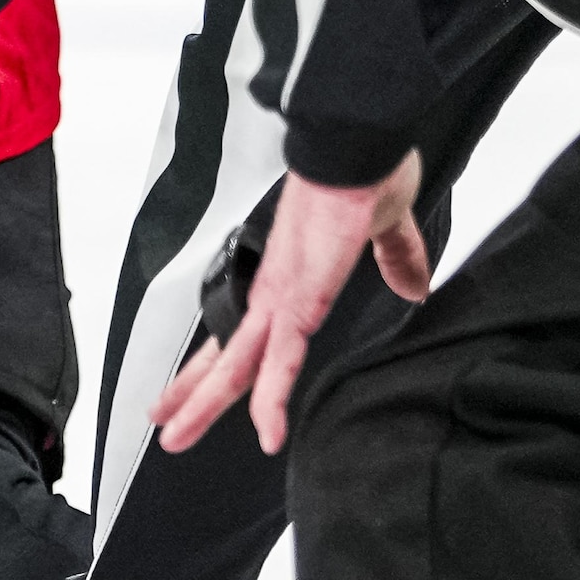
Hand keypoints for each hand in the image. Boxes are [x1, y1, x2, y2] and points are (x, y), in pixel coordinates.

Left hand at [157, 154, 433, 456]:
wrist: (358, 141)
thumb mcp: (386, 227)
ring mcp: (282, 296)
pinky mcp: (301, 298)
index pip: (243, 333)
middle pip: (226, 356)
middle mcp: (274, 291)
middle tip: (166, 428)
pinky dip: (272, 399)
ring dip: (205, 405)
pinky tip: (267, 433)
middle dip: (194, 395)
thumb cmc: (366, 171)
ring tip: (176, 438)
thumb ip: (396, 257)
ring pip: (236, 364)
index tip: (194, 387)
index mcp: (288, 279)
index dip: (218, 364)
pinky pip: (282, 359)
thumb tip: (413, 283)